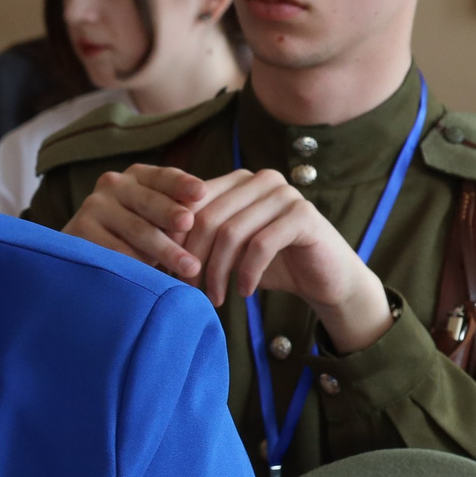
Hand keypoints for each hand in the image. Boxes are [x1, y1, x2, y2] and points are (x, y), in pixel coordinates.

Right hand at [62, 163, 211, 278]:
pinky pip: (114, 251)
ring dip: (164, 249)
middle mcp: (113, 184)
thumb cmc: (136, 233)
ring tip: (189, 266)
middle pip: (149, 203)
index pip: (163, 177)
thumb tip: (202, 223)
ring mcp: (93, 206)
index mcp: (137, 176)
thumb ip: (176, 214)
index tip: (201, 193)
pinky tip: (156, 276)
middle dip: (172, 216)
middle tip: (191, 227)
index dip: (182, 184)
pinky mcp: (78, 231)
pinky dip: (137, 263)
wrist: (88, 249)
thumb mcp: (156, 216)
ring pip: (135, 229)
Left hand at [173, 168, 394, 351]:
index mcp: (236, 180)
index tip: (164, 269)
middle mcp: (259, 179)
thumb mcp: (226, 249)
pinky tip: (243, 292)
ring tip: (213, 297)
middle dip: (193, 258)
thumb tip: (150, 248)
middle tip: (188, 289)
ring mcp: (284, 194)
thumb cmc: (269, 264)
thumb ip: (198, 239)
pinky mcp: (303, 215)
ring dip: (217, 271)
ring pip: (231, 233)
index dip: (173, 238)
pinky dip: (246, 273)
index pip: (190, 203)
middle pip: (207, 218)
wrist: (325, 278)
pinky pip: (260, 245)